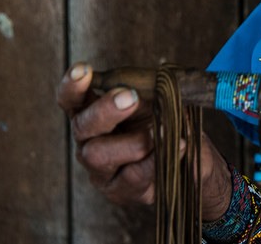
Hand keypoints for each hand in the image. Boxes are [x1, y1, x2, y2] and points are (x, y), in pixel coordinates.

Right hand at [57, 62, 232, 219]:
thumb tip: (144, 84)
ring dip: (135, 139)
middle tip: (130, 97)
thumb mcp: (158, 99)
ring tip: (162, 129)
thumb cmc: (165, 123)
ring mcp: (100, 168)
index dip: (72, 85)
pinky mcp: (118, 189)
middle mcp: (89, 140)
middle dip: (105, 109)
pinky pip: (132, 174)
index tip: (83, 70)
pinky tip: (178, 145)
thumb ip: (146, 89)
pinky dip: (157, 158)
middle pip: (82, 125)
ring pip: (98, 153)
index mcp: (94, 112)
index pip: (72, 99)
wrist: (188, 159)